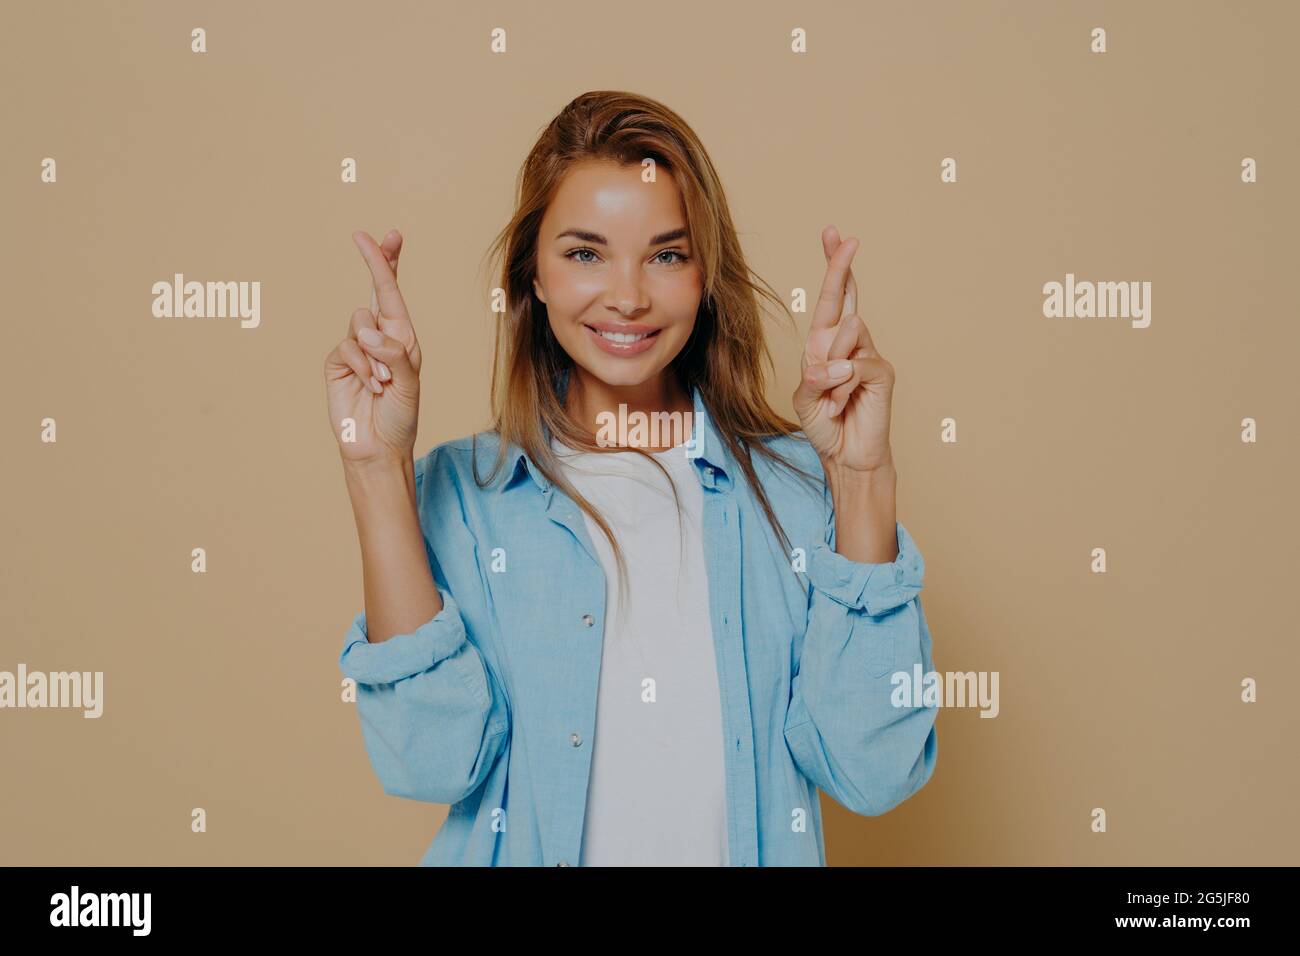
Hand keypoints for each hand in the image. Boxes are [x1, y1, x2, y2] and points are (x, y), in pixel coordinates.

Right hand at [323, 229, 423, 463]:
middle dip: (376, 263)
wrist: (377, 446)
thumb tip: (367, 331)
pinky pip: (347, 348)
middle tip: (365, 237)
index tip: (388, 234)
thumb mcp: (409, 383)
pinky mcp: (337, 362)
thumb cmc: (400, 416)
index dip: (388, 262)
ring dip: (376, 353)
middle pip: (373, 291)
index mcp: (402, 337)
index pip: (393, 294)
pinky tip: (371, 387)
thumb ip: (394, 354)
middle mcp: (379, 337)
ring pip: (359, 323)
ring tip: (384, 382)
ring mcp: (356, 348)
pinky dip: (362, 367)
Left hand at [791, 225, 895, 473]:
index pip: (833, 299)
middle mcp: (850, 343)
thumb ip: (815, 374)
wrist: (845, 456)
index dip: (834, 267)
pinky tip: (841, 404)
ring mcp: (869, 355)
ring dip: (828, 369)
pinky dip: (840, 388)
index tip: (833, 234)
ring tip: (831, 397)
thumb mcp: (806, 396)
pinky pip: (854, 365)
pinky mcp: (882, 372)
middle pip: (846, 296)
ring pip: (845, 334)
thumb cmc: (825, 424)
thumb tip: (838, 361)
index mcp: (827, 343)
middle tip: (846, 238)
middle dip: (840, 266)